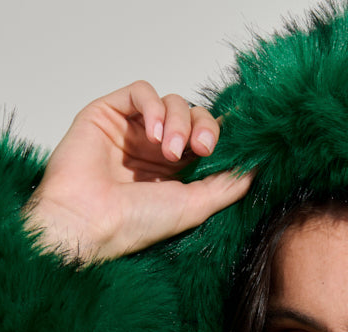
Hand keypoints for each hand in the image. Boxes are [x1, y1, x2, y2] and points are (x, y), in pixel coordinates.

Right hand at [22, 81, 252, 262]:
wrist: (89, 222)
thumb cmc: (135, 223)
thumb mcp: (195, 206)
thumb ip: (227, 185)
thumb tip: (257, 165)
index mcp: (177, 174)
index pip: (207, 139)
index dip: (221, 136)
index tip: (233, 145)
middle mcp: (156, 150)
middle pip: (194, 117)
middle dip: (204, 128)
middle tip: (203, 149)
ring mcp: (133, 131)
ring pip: (171, 102)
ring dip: (177, 121)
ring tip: (168, 151)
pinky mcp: (109, 113)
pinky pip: (141, 92)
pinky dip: (154, 106)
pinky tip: (154, 133)